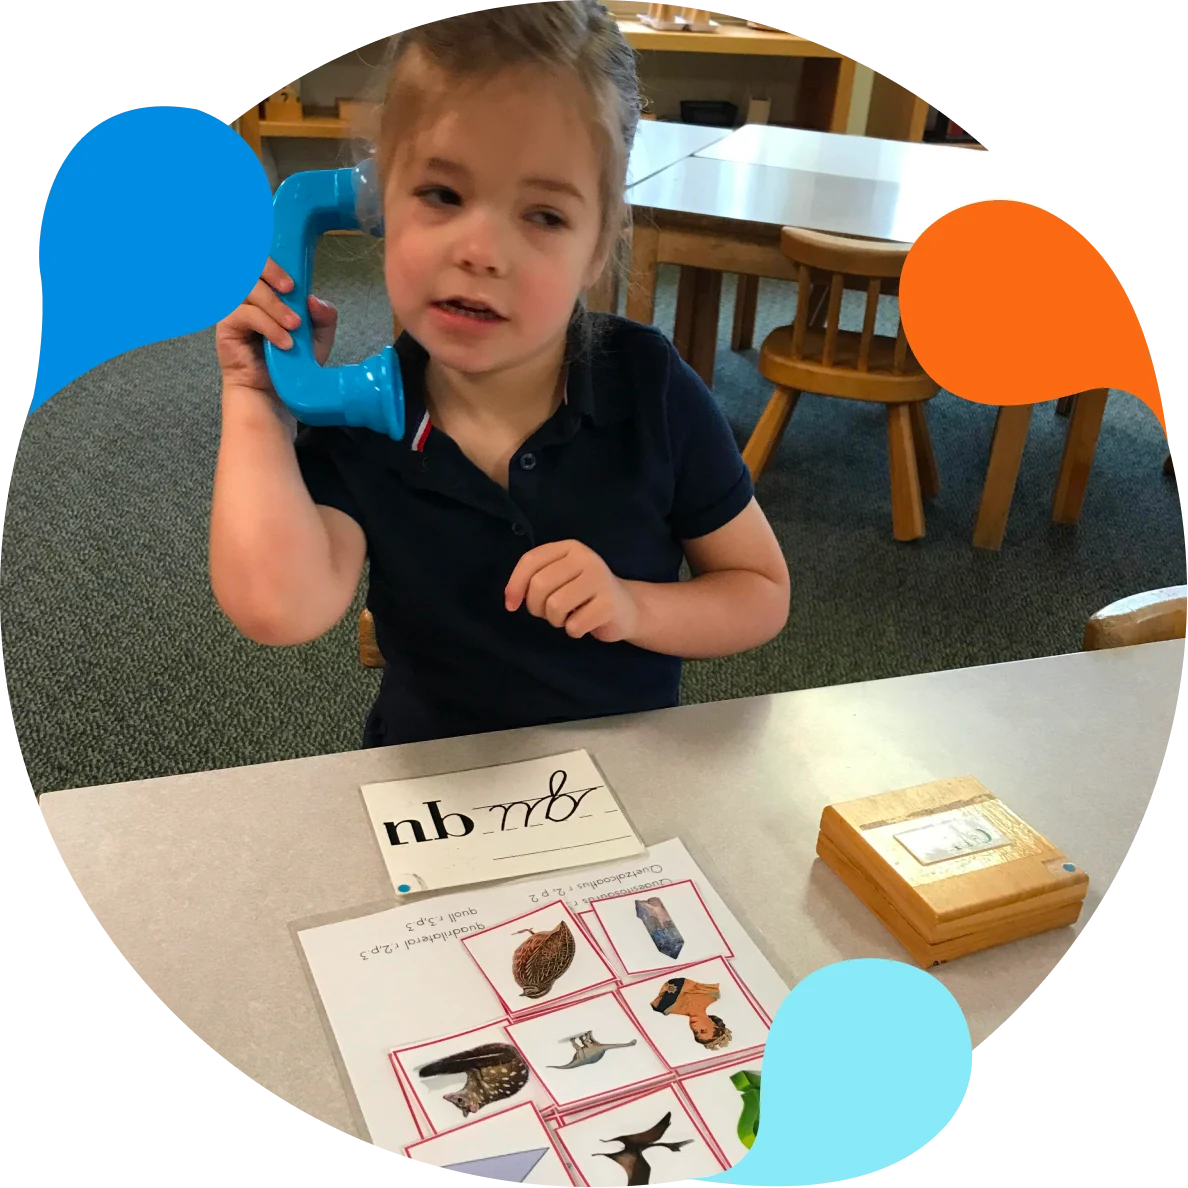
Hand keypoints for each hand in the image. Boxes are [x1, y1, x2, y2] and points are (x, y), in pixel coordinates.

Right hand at [214, 257, 337, 397]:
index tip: (293, 279)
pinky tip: (284, 343)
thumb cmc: (293, 362)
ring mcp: (236, 307)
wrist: (276, 391)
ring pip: (247, 288)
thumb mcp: (318, 339)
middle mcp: (249, 294)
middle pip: (248, 264)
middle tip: (290, 289)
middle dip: (270, 269)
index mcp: (269, 290)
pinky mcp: (226, 325)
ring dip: (273, 305)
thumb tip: (313, 300)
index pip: (263, 260)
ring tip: (293, 326)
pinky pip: (244, 314)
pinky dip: (268, 326)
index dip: (273, 259)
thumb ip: (323, 317)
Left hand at [505, 540, 639, 642]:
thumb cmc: (584, 594)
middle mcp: (586, 558)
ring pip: (555, 606)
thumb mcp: (559, 578)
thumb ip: (534, 580)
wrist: (626, 608)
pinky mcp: (609, 603)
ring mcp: (600, 579)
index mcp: (569, 548)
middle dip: (537, 607)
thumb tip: (511, 600)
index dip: (515, 585)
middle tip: (550, 612)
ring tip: (569, 617)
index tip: (511, 605)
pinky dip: (574, 631)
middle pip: (540, 585)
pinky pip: (574, 625)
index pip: (530, 560)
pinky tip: (585, 623)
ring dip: (556, 620)